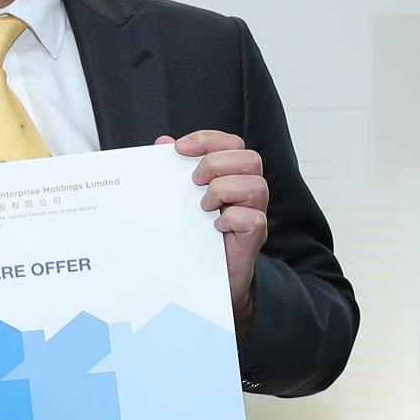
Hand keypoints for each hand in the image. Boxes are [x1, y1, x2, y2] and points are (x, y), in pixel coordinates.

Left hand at [160, 130, 268, 331]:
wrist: (205, 279)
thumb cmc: (196, 234)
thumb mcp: (181, 198)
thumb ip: (174, 169)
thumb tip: (162, 142)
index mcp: (232, 176)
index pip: (232, 144)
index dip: (208, 140)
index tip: (179, 148)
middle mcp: (247, 192)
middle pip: (250, 158)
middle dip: (216, 164)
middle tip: (193, 182)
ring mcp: (253, 214)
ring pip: (256, 185)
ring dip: (223, 190)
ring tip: (203, 207)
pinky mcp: (253, 238)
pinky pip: (253, 219)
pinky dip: (230, 219)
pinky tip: (213, 227)